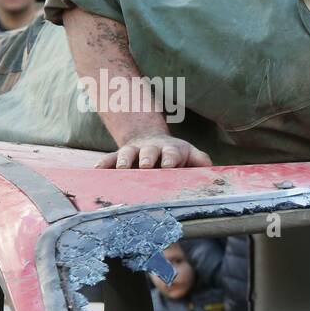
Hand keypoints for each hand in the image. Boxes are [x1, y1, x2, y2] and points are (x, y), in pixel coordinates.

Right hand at [96, 134, 213, 168]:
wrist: (150, 140)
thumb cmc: (175, 154)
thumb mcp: (190, 154)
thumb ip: (200, 160)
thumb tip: (212, 170)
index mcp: (171, 150)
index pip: (172, 153)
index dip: (171, 158)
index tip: (170, 165)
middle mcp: (151, 149)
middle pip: (148, 152)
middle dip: (148, 158)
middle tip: (147, 165)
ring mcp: (133, 152)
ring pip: (127, 154)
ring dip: (124, 160)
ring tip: (121, 168)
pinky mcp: (118, 156)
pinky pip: (109, 158)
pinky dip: (104, 163)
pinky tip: (97, 170)